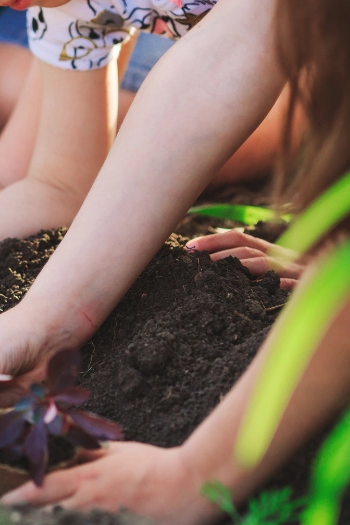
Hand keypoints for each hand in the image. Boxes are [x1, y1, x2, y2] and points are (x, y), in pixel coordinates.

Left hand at [0, 442, 218, 524]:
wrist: (191, 485)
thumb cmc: (153, 465)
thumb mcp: (116, 451)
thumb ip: (86, 451)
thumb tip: (61, 441)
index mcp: (88, 479)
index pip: (42, 489)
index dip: (16, 498)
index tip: (0, 503)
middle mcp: (91, 504)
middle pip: (46, 517)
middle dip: (27, 521)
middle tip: (10, 524)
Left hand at [186, 231, 302, 288]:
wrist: (337, 286)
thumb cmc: (304, 280)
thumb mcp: (278, 270)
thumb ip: (255, 265)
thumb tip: (219, 256)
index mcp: (273, 252)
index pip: (239, 239)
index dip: (213, 240)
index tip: (189, 247)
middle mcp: (282, 256)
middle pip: (244, 245)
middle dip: (214, 247)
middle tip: (191, 254)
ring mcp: (293, 270)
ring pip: (260, 262)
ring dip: (232, 263)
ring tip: (209, 268)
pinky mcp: (305, 286)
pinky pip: (287, 284)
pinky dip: (271, 283)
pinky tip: (254, 286)